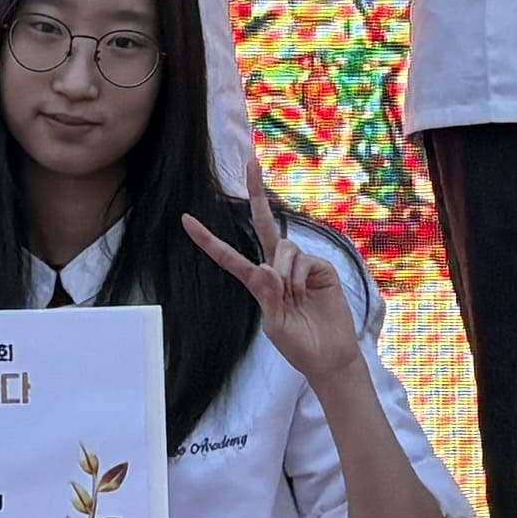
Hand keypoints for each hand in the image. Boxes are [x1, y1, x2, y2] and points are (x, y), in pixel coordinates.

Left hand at [182, 196, 368, 388]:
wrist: (330, 357)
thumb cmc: (299, 346)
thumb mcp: (275, 327)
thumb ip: (266, 298)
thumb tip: (263, 267)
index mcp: (258, 283)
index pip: (228, 256)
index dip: (207, 239)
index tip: (186, 220)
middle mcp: (277, 268)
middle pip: (264, 224)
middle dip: (257, 192)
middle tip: (251, 160)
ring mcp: (299, 266)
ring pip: (282, 247)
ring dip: (284, 271)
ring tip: (293, 297)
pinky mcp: (320, 268)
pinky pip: (302, 260)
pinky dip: (300, 277)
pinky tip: (308, 294)